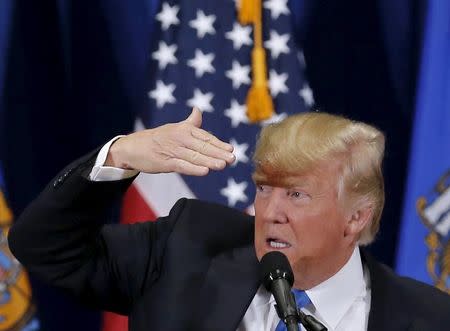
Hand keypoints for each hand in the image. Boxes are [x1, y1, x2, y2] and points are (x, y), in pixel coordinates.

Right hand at [105, 108, 234, 175]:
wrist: (133, 147)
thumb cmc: (157, 138)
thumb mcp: (175, 128)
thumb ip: (190, 122)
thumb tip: (198, 110)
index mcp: (184, 130)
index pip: (206, 137)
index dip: (219, 144)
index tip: (231, 150)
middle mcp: (180, 138)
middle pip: (203, 146)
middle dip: (218, 153)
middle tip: (232, 159)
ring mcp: (173, 150)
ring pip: (195, 156)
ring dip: (210, 161)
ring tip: (222, 165)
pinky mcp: (165, 162)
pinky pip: (182, 165)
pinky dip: (194, 168)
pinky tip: (205, 171)